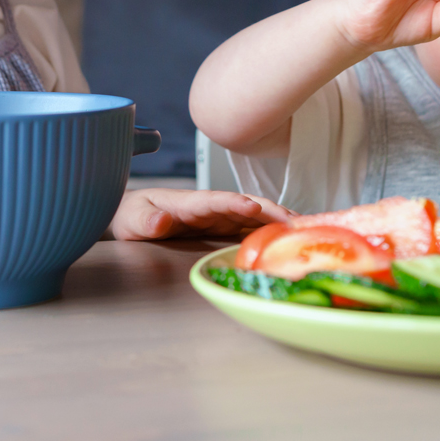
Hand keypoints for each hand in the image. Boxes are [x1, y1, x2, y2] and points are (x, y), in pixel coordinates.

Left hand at [108, 189, 294, 240]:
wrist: (132, 217)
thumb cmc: (132, 216)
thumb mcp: (132, 220)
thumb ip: (146, 221)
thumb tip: (160, 222)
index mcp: (188, 202)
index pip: (214, 200)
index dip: (235, 203)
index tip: (253, 208)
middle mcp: (209, 207)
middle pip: (245, 206)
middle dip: (271, 212)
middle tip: (298, 223)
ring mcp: (219, 216)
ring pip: (254, 216)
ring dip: (278, 221)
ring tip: (307, 231)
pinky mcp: (223, 227)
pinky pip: (251, 228)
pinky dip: (272, 231)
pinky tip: (291, 240)